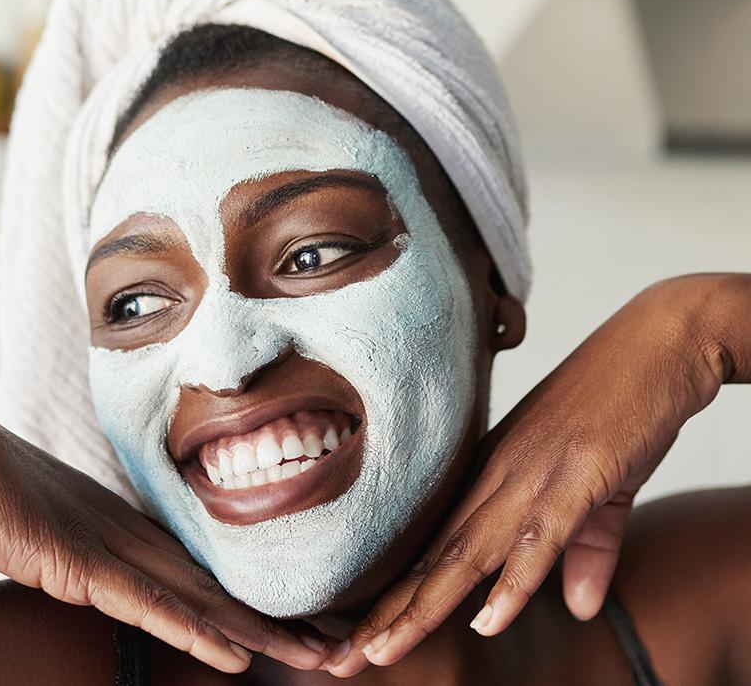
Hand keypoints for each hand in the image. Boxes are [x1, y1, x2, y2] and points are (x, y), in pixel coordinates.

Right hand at [0, 386, 328, 673]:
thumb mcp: (24, 518)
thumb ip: (59, 540)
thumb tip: (72, 561)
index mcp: (112, 519)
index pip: (194, 567)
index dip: (247, 595)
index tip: (294, 616)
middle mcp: (121, 529)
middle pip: (214, 582)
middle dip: (278, 616)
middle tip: (340, 639)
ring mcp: (101, 545)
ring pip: (198, 598)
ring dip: (261, 632)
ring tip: (319, 655)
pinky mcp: (74, 562)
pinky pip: (146, 605)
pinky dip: (195, 632)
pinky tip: (238, 655)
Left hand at [328, 274, 745, 676]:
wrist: (657, 342)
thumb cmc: (619, 407)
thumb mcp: (598, 491)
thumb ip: (583, 552)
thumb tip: (577, 607)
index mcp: (494, 478)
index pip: (432, 549)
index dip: (393, 598)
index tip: (355, 638)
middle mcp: (499, 479)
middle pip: (432, 559)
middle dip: (385, 614)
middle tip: (339, 659)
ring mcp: (534, 475)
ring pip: (467, 552)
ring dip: (424, 606)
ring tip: (381, 650)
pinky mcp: (578, 474)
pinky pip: (539, 535)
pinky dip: (514, 580)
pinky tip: (485, 619)